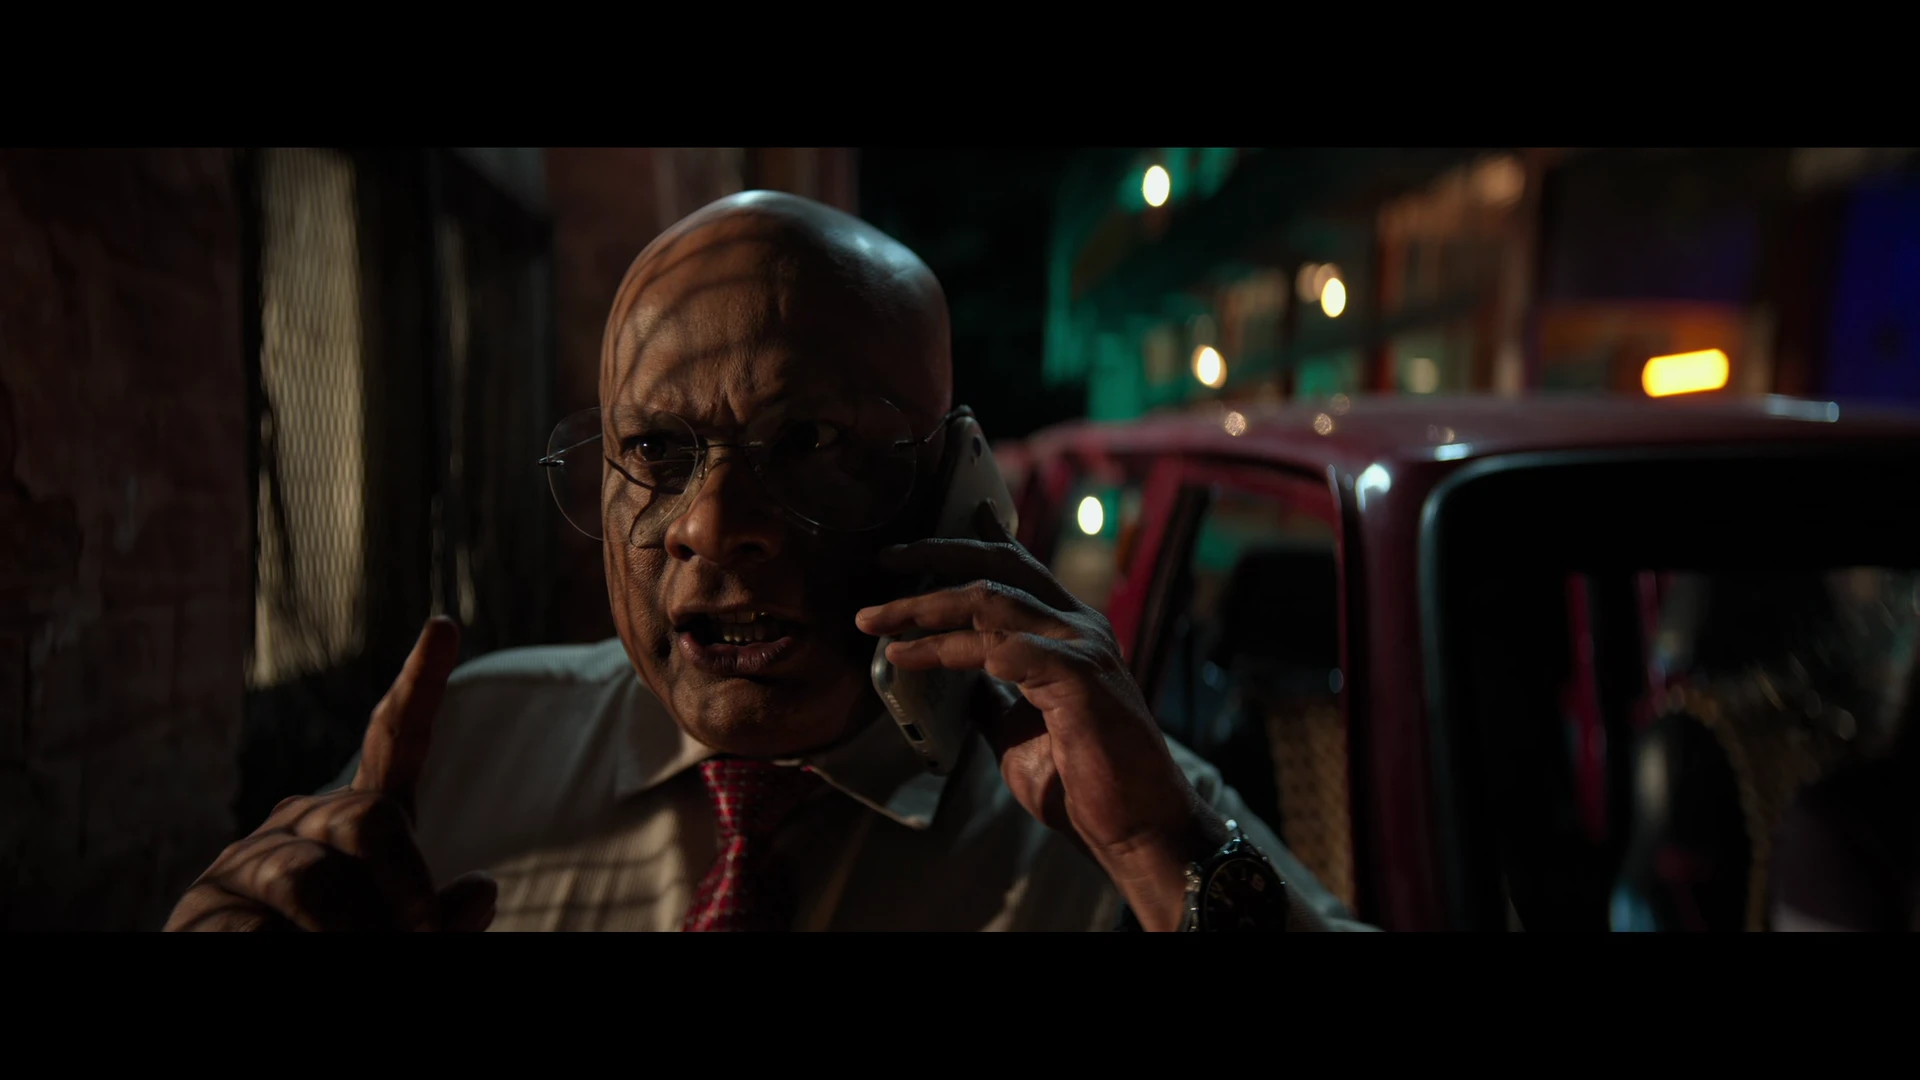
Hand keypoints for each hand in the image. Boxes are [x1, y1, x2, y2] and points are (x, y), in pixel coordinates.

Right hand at [163, 618, 494, 931]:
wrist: (242, 981)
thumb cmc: (342, 954)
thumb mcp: (403, 936)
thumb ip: (440, 916)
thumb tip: (482, 890)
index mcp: (352, 827)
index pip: (392, 744)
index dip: (421, 687)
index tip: (444, 627)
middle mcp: (295, 829)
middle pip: (367, 819)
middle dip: (405, 883)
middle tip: (423, 930)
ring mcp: (242, 868)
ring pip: (312, 883)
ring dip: (351, 933)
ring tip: (366, 956)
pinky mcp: (201, 916)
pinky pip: (256, 930)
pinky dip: (290, 950)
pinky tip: (292, 953)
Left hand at [855, 504, 1227, 930]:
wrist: (1136, 828)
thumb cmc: (1082, 782)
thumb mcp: (1017, 728)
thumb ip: (990, 695)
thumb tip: (949, 680)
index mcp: (1069, 633)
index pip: (1018, 569)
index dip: (971, 543)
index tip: (921, 539)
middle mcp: (1080, 627)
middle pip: (999, 570)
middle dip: (936, 557)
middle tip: (885, 559)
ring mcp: (1082, 648)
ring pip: (990, 603)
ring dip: (926, 608)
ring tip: (878, 620)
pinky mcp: (1078, 678)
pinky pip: (1003, 650)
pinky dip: (951, 650)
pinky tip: (912, 656)